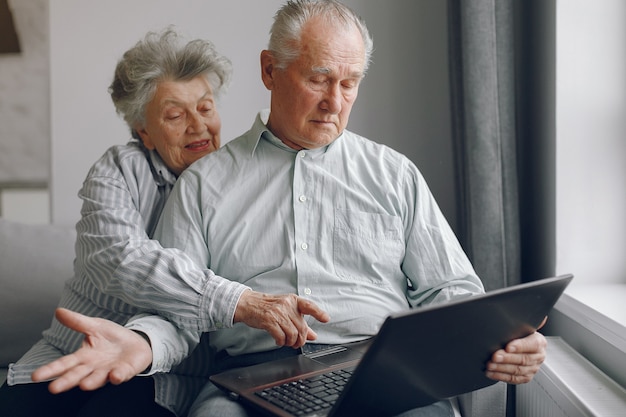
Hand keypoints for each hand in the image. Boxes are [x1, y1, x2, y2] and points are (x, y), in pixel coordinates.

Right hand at [31, 308, 152, 392]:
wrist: (136, 342)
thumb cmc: (112, 337)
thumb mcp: (95, 326)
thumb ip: (77, 322)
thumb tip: (58, 311)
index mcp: (84, 356)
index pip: (65, 363)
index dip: (51, 369)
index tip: (36, 376)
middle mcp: (93, 367)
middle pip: (77, 375)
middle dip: (66, 381)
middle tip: (54, 388)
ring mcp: (108, 371)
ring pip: (98, 379)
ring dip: (92, 382)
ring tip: (84, 385)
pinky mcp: (125, 372)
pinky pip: (120, 375)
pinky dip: (117, 376)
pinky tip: (114, 375)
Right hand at [233, 290, 330, 348]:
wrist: (248, 304)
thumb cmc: (267, 306)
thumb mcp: (285, 310)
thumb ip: (299, 322)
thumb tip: (313, 335)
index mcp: (292, 300)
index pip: (309, 306)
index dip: (318, 313)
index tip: (326, 319)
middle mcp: (286, 305)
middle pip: (301, 327)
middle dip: (300, 339)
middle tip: (296, 343)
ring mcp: (277, 313)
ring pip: (292, 334)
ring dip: (290, 342)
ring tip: (286, 342)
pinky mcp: (269, 321)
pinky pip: (281, 337)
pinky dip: (281, 342)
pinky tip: (278, 340)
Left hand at [485, 317, 547, 383]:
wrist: (521, 345)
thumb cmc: (520, 334)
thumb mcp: (522, 325)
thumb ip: (527, 320)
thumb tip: (539, 315)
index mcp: (539, 342)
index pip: (532, 344)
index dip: (520, 346)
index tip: (508, 346)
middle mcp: (538, 356)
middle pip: (523, 359)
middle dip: (507, 358)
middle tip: (494, 356)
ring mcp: (533, 368)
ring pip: (517, 370)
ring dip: (502, 368)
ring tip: (490, 365)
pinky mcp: (525, 377)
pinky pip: (513, 379)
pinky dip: (500, 376)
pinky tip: (491, 372)